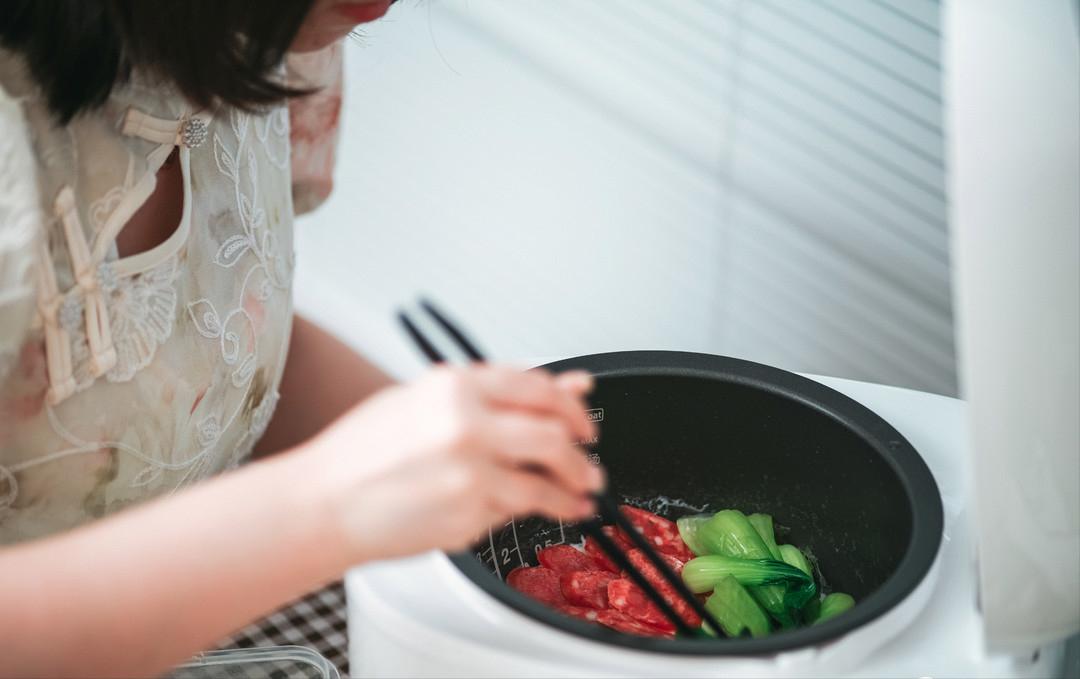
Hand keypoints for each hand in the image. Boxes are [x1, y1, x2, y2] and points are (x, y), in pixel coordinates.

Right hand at [303, 365, 603, 561]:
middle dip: (581, 455)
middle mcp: (466, 424)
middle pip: (554, 435)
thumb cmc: (364, 452)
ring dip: (573, 491)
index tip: (582, 422)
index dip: (570, 407)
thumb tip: (569, 386)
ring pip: (546, 480)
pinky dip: (534, 512)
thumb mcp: (427, 402)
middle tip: (589, 465)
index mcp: (455, 385)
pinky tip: (545, 513)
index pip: (538, 387)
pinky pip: (515, 511)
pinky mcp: (467, 514)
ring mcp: (469, 472)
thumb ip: (499, 395)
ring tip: (580, 496)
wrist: (324, 502)